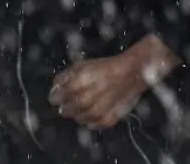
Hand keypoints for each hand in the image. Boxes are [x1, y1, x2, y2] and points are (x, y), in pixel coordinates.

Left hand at [49, 35, 180, 129]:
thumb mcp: (84, 64)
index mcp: (78, 83)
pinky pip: (92, 125)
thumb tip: (55, 87)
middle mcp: (86, 99)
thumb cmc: (108, 66)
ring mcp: (97, 112)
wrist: (134, 72)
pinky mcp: (107, 120)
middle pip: (66, 110)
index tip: (59, 95)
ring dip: (79, 113)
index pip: (56, 97)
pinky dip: (91, 120)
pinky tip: (95, 111)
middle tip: (75, 99)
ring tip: (87, 104)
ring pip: (78, 119)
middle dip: (67, 105)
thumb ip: (66, 76)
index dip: (56, 96)